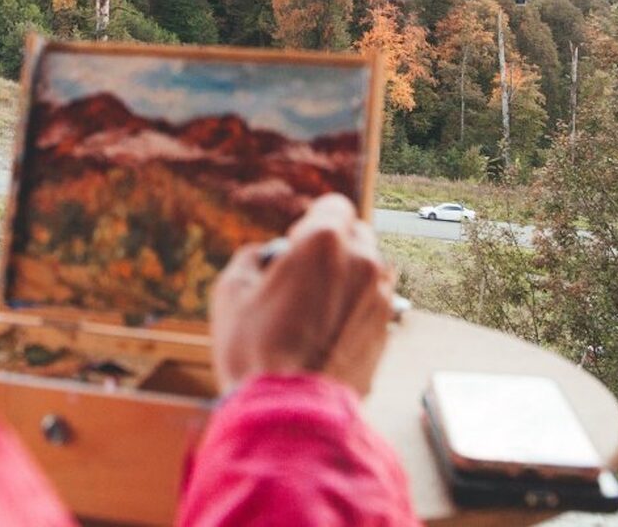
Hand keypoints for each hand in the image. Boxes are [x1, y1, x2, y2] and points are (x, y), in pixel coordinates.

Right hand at [209, 193, 395, 396]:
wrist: (291, 412)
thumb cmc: (255, 350)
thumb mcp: (231, 291)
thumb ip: (252, 258)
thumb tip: (265, 257)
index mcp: (324, 242)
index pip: (334, 205)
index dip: (310, 223)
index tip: (293, 247)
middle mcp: (362, 263)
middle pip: (356, 235)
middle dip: (333, 248)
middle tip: (302, 277)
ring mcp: (379, 299)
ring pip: (369, 270)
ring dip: (348, 278)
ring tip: (316, 309)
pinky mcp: (386, 332)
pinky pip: (372, 305)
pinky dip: (354, 310)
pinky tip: (326, 335)